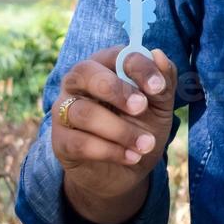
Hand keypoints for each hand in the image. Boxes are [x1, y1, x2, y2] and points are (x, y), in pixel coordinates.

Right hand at [51, 45, 177, 202]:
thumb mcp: (160, 106)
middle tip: (142, 107)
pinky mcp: (60, 140)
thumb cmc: (141, 126)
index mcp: (105, 66)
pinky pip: (80, 142)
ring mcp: (64, 110)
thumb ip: (163, 82)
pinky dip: (110, 151)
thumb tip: (158, 54)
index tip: (158, 87)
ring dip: (121, 130)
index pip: (115, 55)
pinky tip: (131, 157)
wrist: (128, 168)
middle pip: (85, 72)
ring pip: (85, 112)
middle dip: (117, 90)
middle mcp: (78, 83)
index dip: (138, 67)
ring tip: (146, 144)